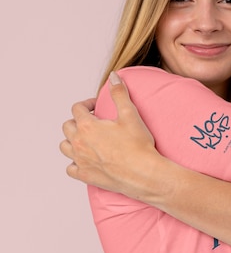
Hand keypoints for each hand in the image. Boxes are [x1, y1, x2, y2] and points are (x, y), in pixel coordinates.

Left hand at [60, 72, 159, 198]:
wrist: (143, 173)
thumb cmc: (138, 145)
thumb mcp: (130, 114)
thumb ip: (119, 93)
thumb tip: (113, 76)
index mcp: (87, 126)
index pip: (77, 108)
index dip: (86, 104)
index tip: (96, 107)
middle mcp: (79, 143)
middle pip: (67, 126)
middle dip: (77, 121)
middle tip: (92, 122)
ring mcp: (80, 160)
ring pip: (64, 146)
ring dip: (72, 140)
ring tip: (85, 139)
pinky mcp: (85, 175)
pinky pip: (70, 168)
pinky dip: (74, 163)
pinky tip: (84, 160)